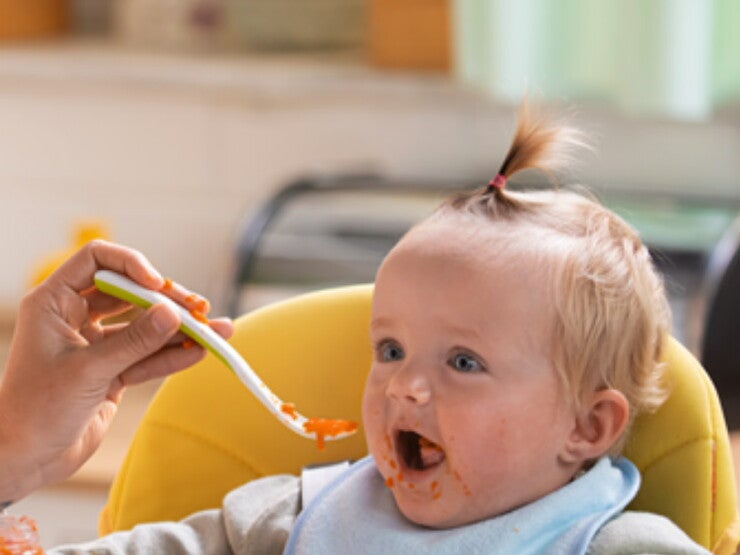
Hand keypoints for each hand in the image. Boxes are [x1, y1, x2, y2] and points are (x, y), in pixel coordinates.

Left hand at [0, 240, 232, 501]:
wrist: (24, 461)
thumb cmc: (34, 412)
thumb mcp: (88, 371)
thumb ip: (135, 341)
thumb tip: (174, 314)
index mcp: (54, 303)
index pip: (97, 261)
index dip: (131, 265)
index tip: (158, 285)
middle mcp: (75, 317)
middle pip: (130, 293)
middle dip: (166, 301)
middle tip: (198, 309)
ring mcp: (96, 345)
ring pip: (144, 327)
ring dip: (178, 330)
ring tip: (215, 331)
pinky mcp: (111, 371)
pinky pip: (146, 356)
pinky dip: (171, 355)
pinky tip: (199, 352)